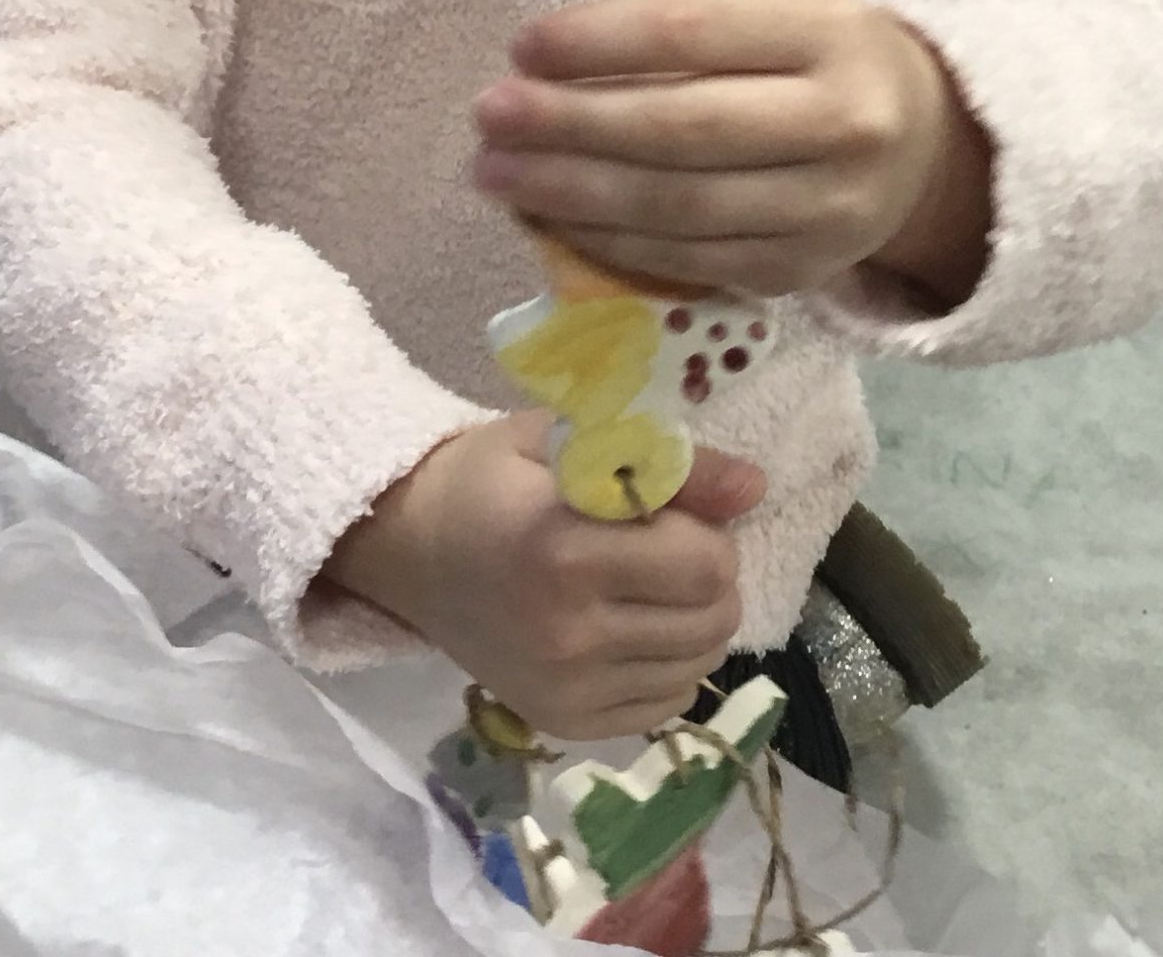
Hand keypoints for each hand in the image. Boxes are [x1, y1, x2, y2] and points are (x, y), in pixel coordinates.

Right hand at [327, 412, 764, 740]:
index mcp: (564, 552)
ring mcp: (565, 689)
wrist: (406, 549)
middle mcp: (567, 634)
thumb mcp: (566, 440)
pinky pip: (667, 703)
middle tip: (670, 546)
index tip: (677, 510)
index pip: (704, 564)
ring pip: (699, 664)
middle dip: (712, 575)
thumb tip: (756, 486)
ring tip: (650, 584)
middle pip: (713, 619)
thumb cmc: (486, 478)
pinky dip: (670, 664)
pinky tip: (633, 627)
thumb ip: (665, 462)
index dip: (710, 530)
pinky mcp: (563, 722)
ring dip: (695, 620)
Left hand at [473, 0, 990, 302]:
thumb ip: (681, 33)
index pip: (695, 32)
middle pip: (681, 130)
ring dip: (571, 194)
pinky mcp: (803, 272)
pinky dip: (611, 242)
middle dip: (569, 126)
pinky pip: (689, 261)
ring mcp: (827, 209)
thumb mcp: (775, 12)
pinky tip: (554, 218)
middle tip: (488, 117)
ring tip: (497, 173)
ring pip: (679, 208)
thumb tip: (545, 69)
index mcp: (827, 32)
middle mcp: (841, 123)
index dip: (601, 42)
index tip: (522, 45)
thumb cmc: (817, 58)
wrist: (925, 143)